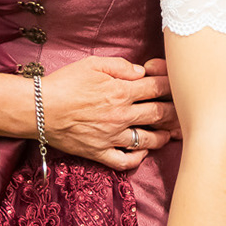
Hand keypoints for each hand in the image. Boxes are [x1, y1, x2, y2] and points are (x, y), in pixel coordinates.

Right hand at [41, 56, 176, 170]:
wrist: (39, 109)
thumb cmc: (64, 83)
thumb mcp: (93, 63)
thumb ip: (121, 66)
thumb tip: (141, 72)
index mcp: (121, 91)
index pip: (157, 88)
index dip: (172, 86)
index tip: (181, 85)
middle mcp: (121, 116)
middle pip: (159, 114)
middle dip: (176, 112)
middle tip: (187, 112)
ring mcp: (111, 136)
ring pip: (148, 140)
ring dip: (163, 136)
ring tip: (170, 133)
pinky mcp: (99, 152)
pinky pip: (124, 161)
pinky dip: (137, 158)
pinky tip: (143, 152)